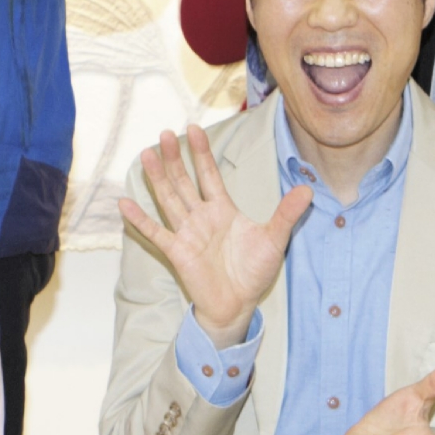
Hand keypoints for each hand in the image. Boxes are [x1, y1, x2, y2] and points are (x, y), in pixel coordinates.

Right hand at [117, 124, 312, 346]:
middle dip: (176, 158)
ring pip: (168, 199)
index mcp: (222, 210)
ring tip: (146, 154)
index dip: (201, 153)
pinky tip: (125, 203)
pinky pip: (155, 233)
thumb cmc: (253, 272)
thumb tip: (309, 189)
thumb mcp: (275, 239)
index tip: (194, 129)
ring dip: (158, 178)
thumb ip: (287, 214)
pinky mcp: (177, 252)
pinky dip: (140, 220)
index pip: (209, 175)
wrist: (238, 305)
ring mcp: (187, 233)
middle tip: (166, 133)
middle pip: (184, 181)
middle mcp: (201, 217)